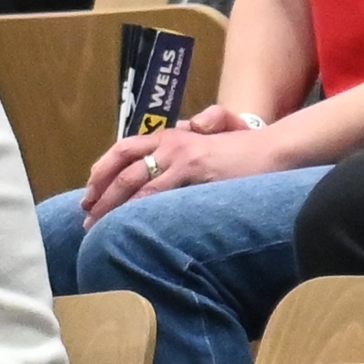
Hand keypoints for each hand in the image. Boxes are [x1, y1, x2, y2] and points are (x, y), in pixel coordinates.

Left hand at [80, 107, 278, 225]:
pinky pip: (159, 192)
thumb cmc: (244, 151)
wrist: (277, 150)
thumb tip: (165, 165)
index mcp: (171, 135)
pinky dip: (139, 208)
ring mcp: (182, 157)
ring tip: (99, 227)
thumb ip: (186, 147)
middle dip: (100, 193)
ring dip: (113, 206)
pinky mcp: (196, 171)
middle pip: (122, 166)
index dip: (102, 171)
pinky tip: (127, 223)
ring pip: (135, 182)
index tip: (89, 194)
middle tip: (86, 216)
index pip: (123, 149)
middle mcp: (171, 142)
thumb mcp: (208, 142)